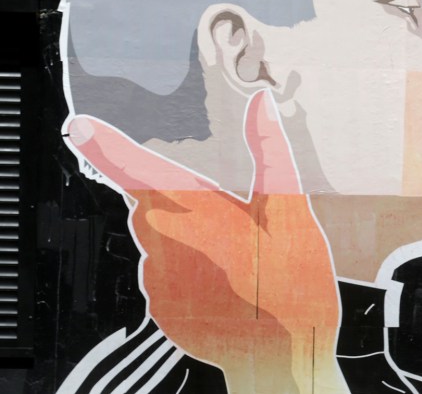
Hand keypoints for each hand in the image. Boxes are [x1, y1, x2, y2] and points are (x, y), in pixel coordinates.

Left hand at [66, 90, 340, 393]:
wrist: (285, 360)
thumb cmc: (295, 284)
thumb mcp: (295, 211)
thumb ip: (271, 154)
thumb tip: (258, 104)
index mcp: (198, 213)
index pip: (139, 171)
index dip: (108, 146)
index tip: (82, 127)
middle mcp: (168, 246)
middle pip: (152, 206)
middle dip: (178, 201)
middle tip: (232, 224)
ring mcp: (162, 283)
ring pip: (160, 242)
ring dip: (189, 239)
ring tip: (239, 261)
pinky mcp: (165, 311)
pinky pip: (167, 277)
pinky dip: (191, 273)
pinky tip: (228, 286)